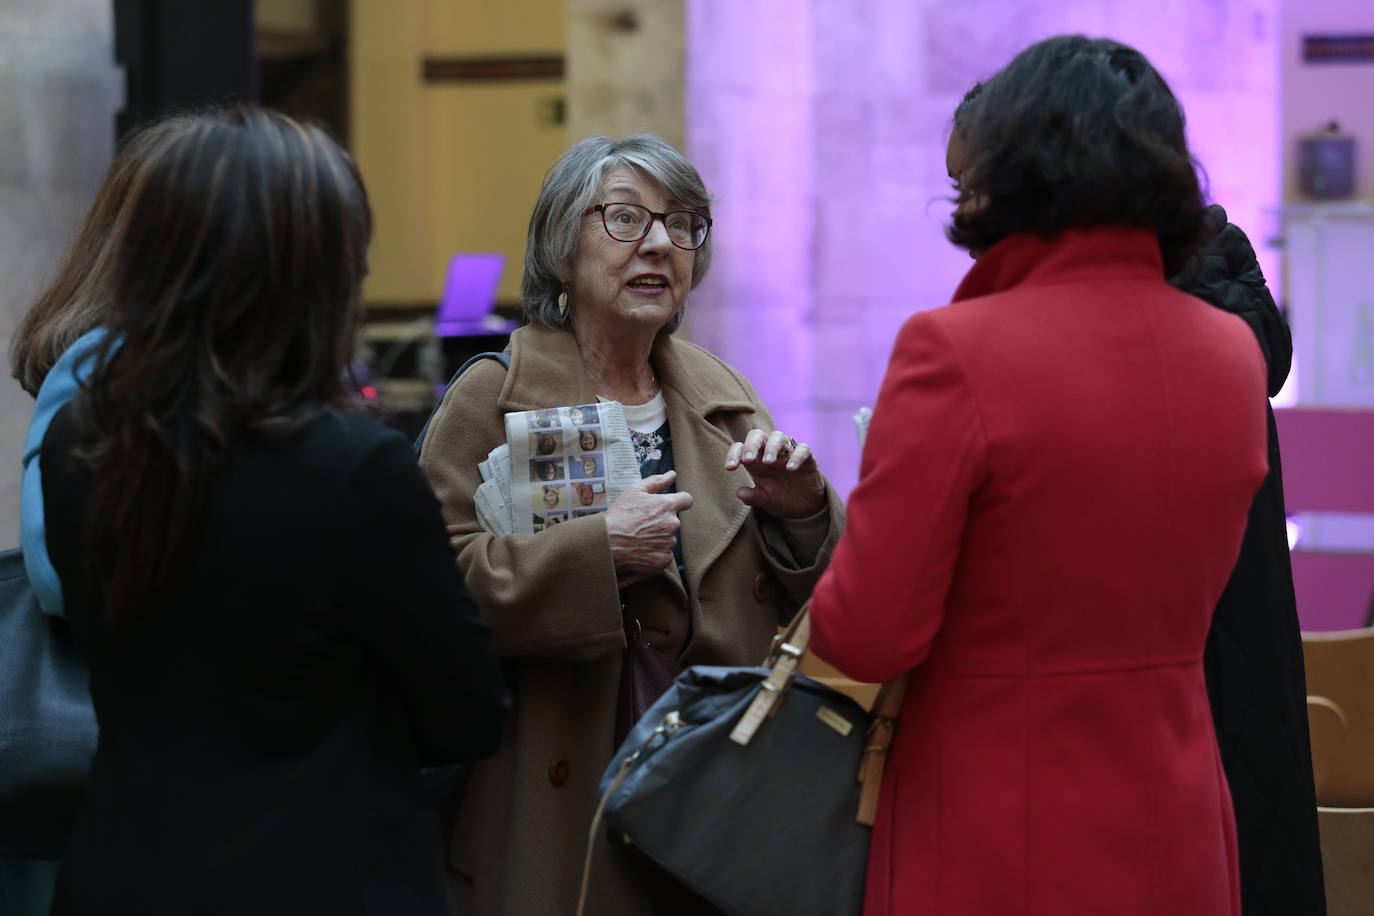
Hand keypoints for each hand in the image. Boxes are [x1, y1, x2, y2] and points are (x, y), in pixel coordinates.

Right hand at [605, 470, 693, 587]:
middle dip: (662, 523)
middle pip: (673, 522)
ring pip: (668, 539)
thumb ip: (656, 482)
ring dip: (658, 539)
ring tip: (638, 539)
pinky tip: (639, 551)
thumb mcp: (634, 492)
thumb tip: (672, 474)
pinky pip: (663, 555)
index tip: (667, 507)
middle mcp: (672, 524)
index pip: (686, 500)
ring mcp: (669, 543)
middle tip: (641, 525)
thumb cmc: (619, 515)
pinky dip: (654, 554)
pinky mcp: (663, 560)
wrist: (606, 543)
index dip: (678, 502)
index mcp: (668, 505)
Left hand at [725, 429, 825, 518]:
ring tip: (768, 462)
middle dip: (751, 445)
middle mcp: (770, 453)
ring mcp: (788, 454)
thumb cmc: (780, 498)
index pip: (741, 448)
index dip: (733, 454)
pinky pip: (803, 449)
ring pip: (779, 436)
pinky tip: (790, 469)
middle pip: (757, 435)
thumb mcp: (765, 500)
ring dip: (772, 447)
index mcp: (756, 461)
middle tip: (748, 460)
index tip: (730, 468)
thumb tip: (739, 493)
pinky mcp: (807, 459)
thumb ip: (753, 496)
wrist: (804, 508)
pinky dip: (796, 456)